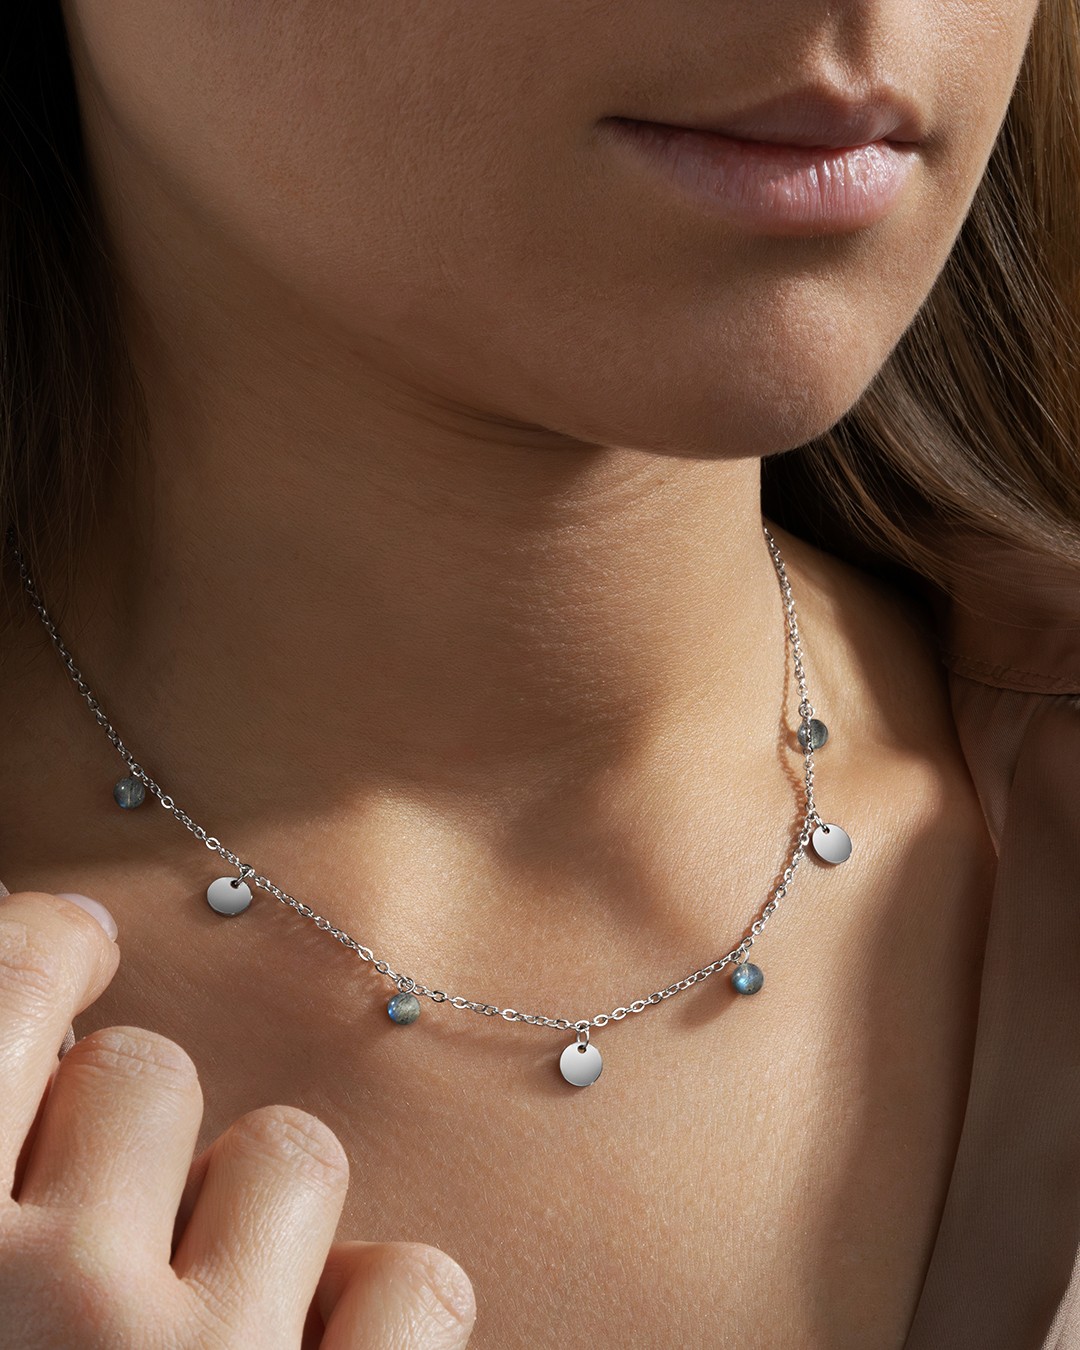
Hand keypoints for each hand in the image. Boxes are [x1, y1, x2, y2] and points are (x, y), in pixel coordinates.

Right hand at [0, 890, 476, 1347]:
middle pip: (147, 1068)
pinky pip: (417, 1283)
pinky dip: (383, 1314)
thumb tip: (48, 1050)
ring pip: (291, 1149)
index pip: (3, 996)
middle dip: (140, 1129)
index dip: (47, 949)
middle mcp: (65, 1301)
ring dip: (265, 1217)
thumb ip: (0, 1186)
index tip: (79, 942)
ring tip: (216, 1323)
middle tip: (117, 1226)